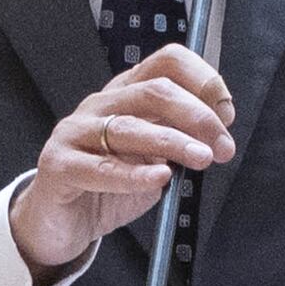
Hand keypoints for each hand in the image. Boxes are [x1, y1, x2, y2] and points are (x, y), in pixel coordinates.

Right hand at [8, 48, 233, 274]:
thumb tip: (216, 136)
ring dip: (173, 141)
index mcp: (126, 94)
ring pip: (129, 127)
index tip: (226, 114)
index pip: (167, 62)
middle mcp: (101, 105)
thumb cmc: (107, 187)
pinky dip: (134, 173)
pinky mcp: (58, 165)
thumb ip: (179, 142)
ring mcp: (75, 132)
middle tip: (221, 146)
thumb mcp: (153, 160)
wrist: (59, 223)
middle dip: (196, 115)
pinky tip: (159, 178)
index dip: (202, 81)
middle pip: (153, 90)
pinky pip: (100, 167)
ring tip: (201, 158)